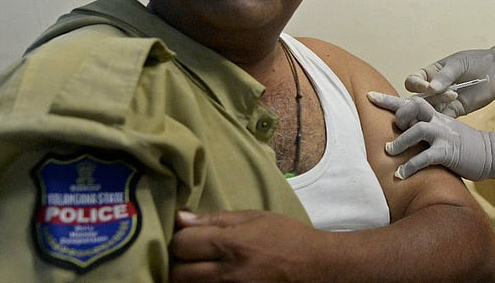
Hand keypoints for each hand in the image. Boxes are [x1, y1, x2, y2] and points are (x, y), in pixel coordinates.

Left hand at [170, 210, 320, 281]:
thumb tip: (181, 218)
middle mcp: (228, 273)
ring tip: (202, 268)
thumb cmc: (287, 237)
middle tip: (193, 256)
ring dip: (191, 278)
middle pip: (178, 274)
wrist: (316, 266)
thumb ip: (215, 219)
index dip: (181, 238)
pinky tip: (215, 278)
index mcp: (231, 245)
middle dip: (180, 263)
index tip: (190, 236)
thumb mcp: (254, 218)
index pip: (182, 244)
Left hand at [367, 93, 494, 180]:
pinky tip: (400, 174)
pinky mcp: (448, 152)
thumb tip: (403, 134)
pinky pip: (425, 157)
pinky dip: (410, 166)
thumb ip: (425, 130)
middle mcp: (437, 121)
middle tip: (391, 131)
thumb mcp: (443, 131)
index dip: (387, 99)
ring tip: (390, 152)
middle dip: (398, 115)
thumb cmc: (462, 145)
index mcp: (434, 116)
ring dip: (400, 142)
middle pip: (414, 106)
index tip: (369, 96)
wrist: (490, 153)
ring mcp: (443, 135)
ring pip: (417, 130)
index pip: (409, 102)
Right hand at [405, 46, 494, 115]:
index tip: (428, 87)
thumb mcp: (459, 64)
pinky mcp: (455, 112)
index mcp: (430, 74)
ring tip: (454, 97)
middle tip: (440, 96)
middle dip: (424, 100)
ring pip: (429, 111)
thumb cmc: (477, 62)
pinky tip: (452, 113)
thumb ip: (445, 76)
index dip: (416, 85)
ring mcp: (443, 102)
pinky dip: (444, 119)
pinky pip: (443, 119)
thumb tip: (431, 89)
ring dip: (437, 107)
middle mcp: (433, 89)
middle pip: (417, 99)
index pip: (412, 81)